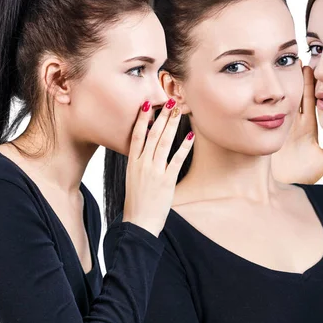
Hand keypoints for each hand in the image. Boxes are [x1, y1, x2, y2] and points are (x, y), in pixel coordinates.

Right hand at [122, 99, 193, 236]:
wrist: (139, 222)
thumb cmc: (137, 202)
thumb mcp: (133, 179)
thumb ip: (139, 163)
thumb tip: (146, 150)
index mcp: (132, 163)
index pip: (136, 135)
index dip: (142, 118)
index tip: (148, 105)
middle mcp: (142, 164)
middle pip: (152, 134)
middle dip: (162, 116)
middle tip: (169, 101)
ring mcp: (154, 171)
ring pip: (163, 142)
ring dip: (172, 125)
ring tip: (178, 111)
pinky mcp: (166, 180)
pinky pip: (176, 159)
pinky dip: (184, 147)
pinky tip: (191, 135)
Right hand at [271, 65, 322, 183]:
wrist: (284, 188)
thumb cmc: (304, 177)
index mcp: (307, 129)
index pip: (309, 101)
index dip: (310, 84)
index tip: (310, 65)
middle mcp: (293, 125)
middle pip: (294, 97)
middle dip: (294, 78)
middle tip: (295, 57)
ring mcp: (279, 128)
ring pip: (281, 103)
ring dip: (282, 86)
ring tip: (281, 66)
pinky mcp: (269, 135)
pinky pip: (269, 118)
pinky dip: (270, 105)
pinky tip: (268, 90)